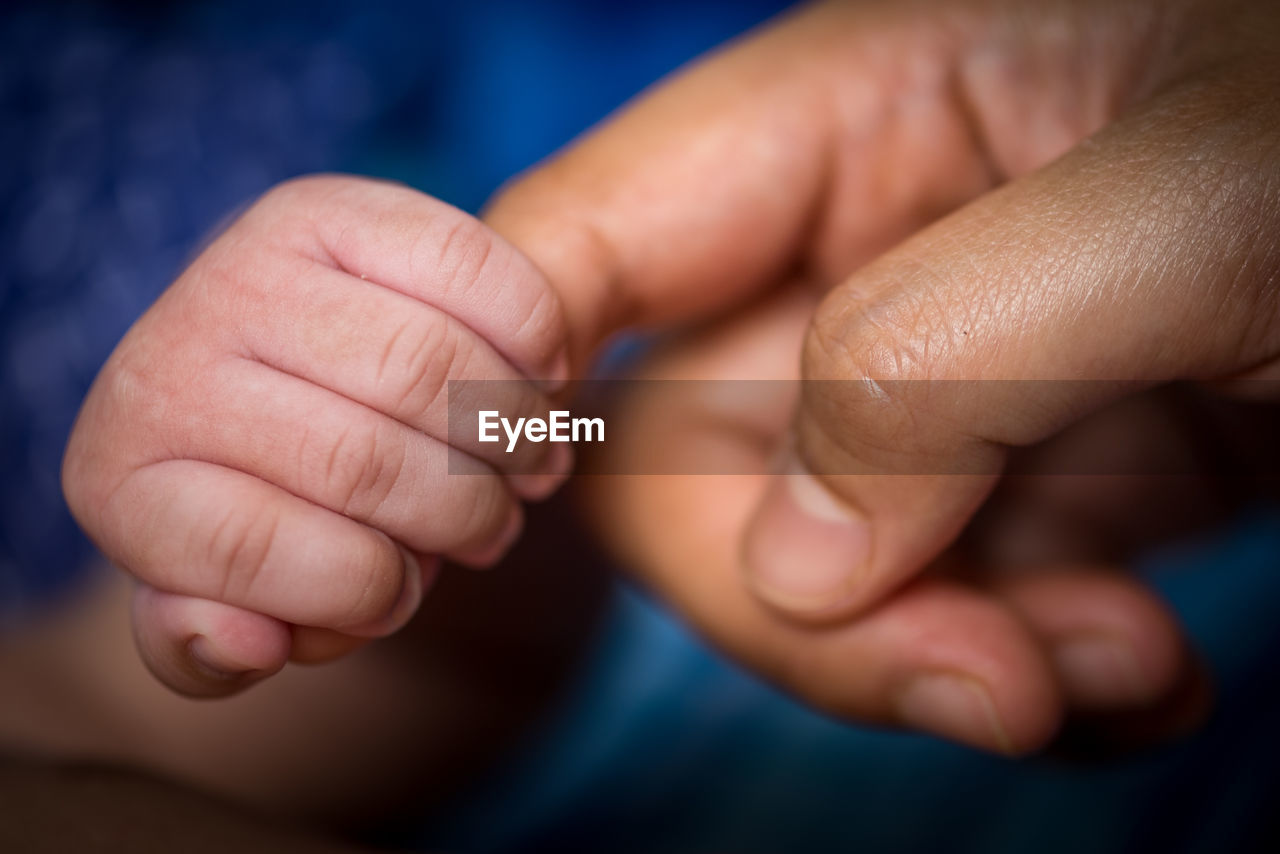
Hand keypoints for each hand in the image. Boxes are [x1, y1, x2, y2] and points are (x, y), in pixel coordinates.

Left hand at [63, 176, 568, 695]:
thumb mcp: (235, 594)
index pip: (250, 551)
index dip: (362, 591)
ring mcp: (245, 266)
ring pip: (427, 370)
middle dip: (464, 516)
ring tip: (526, 465)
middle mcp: (165, 358)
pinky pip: (470, 271)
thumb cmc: (280, 502)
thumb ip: (222, 649)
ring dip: (512, 436)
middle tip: (495, 530)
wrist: (290, 366)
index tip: (401, 591)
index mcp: (122, 474)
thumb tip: (247, 639)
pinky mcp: (333, 206)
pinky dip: (533, 340)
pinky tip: (539, 380)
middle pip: (360, 462)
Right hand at [486, 0, 1279, 750]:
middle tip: (975, 679)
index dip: (513, 367)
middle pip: (684, 451)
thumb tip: (800, 553)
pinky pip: (947, 606)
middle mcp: (873, 241)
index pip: (591, 239)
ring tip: (1102, 676)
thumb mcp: (1209, 201)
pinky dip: (1023, 671)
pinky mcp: (1034, 475)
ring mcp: (948, 374)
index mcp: (859, 102)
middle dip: (795, 597)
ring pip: (815, 561)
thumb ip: (952, 358)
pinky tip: (1130, 676)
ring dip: (936, 657)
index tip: (502, 505)